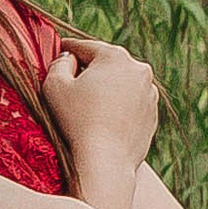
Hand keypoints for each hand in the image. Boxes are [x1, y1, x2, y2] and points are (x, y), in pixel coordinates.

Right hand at [42, 31, 159, 199]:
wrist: (106, 161)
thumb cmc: (77, 122)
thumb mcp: (55, 86)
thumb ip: (59, 64)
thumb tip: (70, 59)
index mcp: (115, 56)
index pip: (85, 47)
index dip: (67, 49)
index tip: (58, 51)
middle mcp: (139, 70)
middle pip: (106, 64)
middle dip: (89, 70)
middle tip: (70, 82)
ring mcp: (149, 94)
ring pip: (120, 84)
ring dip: (105, 89)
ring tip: (87, 106)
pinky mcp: (152, 115)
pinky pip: (130, 104)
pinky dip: (117, 107)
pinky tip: (102, 120)